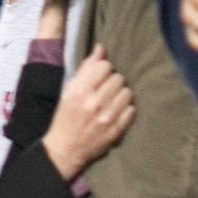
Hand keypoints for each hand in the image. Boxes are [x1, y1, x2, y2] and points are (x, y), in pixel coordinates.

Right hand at [42, 44, 132, 176]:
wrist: (66, 149)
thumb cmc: (66, 117)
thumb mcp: (69, 90)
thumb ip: (86, 68)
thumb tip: (101, 48)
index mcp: (80, 91)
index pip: (104, 66)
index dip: (103, 70)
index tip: (99, 78)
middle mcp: (94, 103)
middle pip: (118, 78)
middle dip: (112, 82)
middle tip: (105, 91)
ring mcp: (107, 118)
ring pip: (127, 92)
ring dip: (120, 95)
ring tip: (111, 101)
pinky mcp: (116, 130)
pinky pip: (131, 109)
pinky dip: (125, 109)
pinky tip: (115, 113)